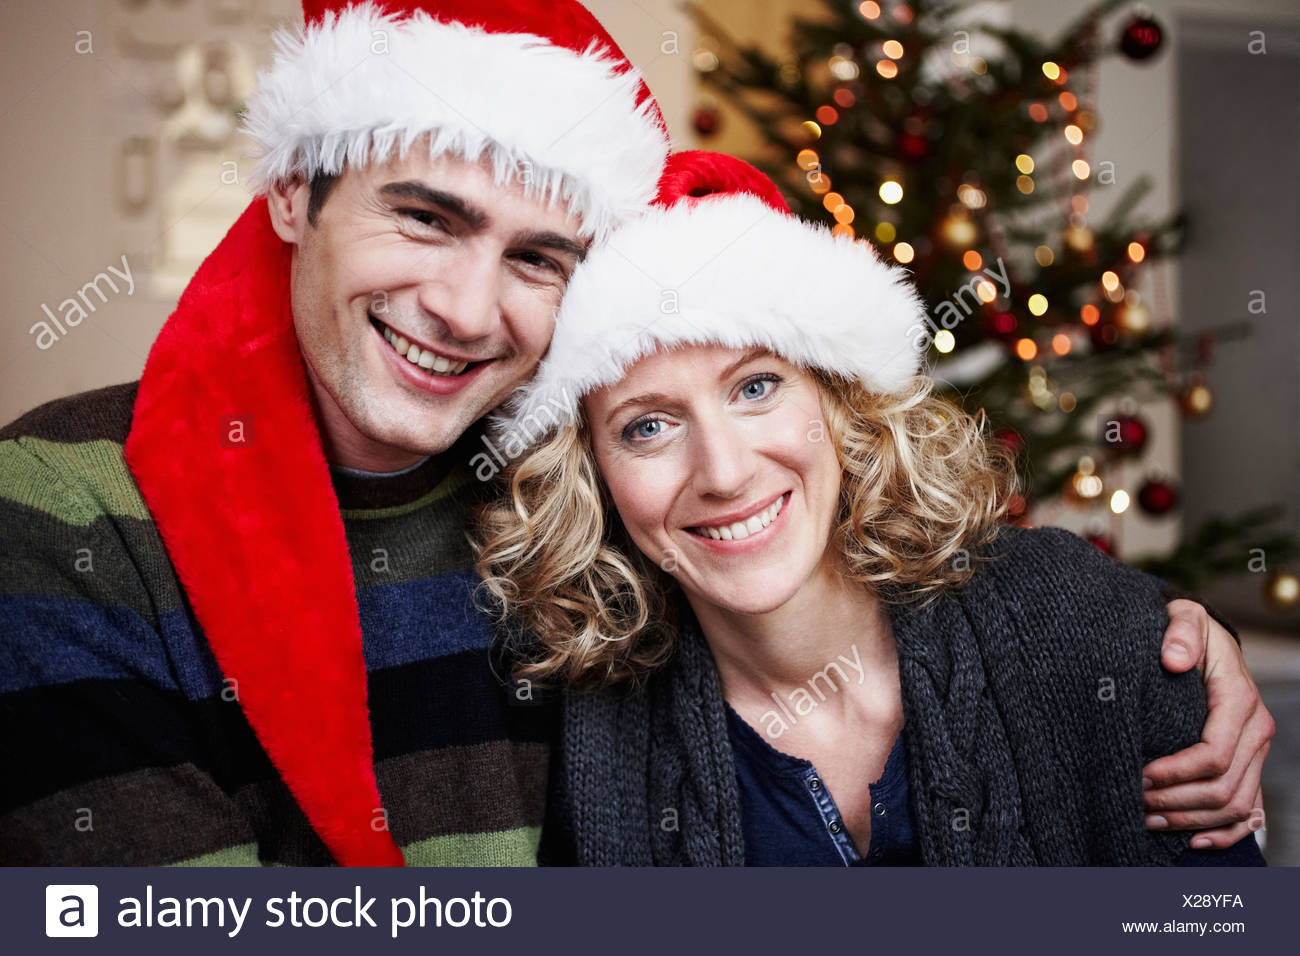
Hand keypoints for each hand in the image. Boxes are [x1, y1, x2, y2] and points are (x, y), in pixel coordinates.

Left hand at [1142, 599, 1273, 848]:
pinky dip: (1223, 832)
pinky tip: (1191, 841)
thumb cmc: (1186, 629)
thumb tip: (1174, 658)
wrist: (1203, 638)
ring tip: (1146, 819)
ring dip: (1190, 819)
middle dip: (1176, 801)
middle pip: (1223, 787)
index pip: (1214, 753)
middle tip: (1133, 802)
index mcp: (1239, 700)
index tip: (1140, 774)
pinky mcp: (1247, 765)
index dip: (1176, 772)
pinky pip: (1247, 812)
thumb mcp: (1183, 617)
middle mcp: (1254, 731)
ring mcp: (1253, 751)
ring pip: (1233, 805)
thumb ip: (1180, 632)